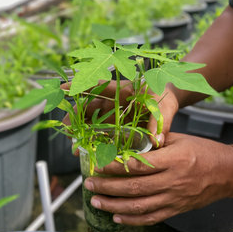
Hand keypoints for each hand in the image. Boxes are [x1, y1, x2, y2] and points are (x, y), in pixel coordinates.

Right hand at [61, 80, 181, 148]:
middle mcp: (115, 99)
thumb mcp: (164, 107)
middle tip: (66, 129)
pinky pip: (102, 128)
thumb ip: (159, 122)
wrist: (169, 97)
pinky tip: (88, 146)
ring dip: (81, 128)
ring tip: (74, 142)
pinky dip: (93, 136)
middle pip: (90, 105)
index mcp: (123, 89)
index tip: (63, 87)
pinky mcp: (118, 121)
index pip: (98, 85)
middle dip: (75, 116)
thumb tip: (155, 141)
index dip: (80, 85)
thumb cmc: (165, 95)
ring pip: (92, 118)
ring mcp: (115, 111)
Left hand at [83, 133, 232, 225]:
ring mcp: (173, 199)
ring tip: (95, 201)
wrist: (229, 173)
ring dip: (113, 206)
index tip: (97, 166)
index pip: (137, 166)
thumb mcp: (179, 139)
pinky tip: (116, 217)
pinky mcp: (176, 210)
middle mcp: (172, 182)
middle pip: (133, 188)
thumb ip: (154, 143)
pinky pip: (151, 219)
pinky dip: (132, 220)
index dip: (114, 168)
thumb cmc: (203, 151)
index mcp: (172, 160)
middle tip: (88, 184)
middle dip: (107, 187)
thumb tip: (127, 144)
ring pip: (138, 207)